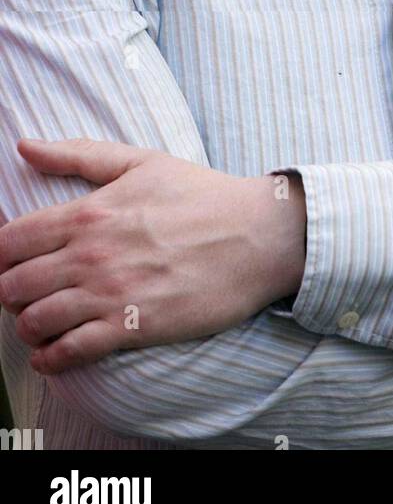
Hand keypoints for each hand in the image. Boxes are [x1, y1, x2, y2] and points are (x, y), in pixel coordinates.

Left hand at [0, 138, 305, 372]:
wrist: (257, 235)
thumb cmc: (202, 196)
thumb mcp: (141, 161)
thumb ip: (78, 154)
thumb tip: (25, 146)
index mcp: (89, 211)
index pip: (9, 242)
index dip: (0, 256)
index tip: (12, 262)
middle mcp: (91, 254)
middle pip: (12, 286)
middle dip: (11, 293)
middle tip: (29, 293)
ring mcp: (109, 293)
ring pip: (33, 322)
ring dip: (29, 326)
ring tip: (43, 322)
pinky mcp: (132, 327)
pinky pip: (68, 353)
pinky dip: (51, 357)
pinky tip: (56, 350)